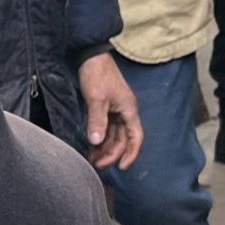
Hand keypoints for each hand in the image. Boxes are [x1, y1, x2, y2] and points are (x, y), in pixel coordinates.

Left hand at [78, 53, 142, 170]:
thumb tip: (96, 142)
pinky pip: (105, 128)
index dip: (131, 153)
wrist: (90, 56)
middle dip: (112, 154)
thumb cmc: (98, 74)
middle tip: (96, 165)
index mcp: (128, 109)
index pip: (135, 137)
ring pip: (113, 135)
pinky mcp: (104, 107)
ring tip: (91, 158)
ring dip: (104, 147)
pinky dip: (99, 138)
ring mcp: (114, 110)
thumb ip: (97, 121)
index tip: (122, 167)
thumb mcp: (97, 99)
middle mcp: (124, 112)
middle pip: (123, 139)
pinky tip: (89, 145)